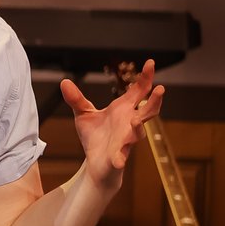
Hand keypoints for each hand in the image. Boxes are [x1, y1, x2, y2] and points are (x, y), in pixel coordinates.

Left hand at [59, 61, 164, 187]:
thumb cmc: (95, 137)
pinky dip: (120, 158)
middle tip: (160, 89)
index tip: (150, 62)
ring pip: (139, 133)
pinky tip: (118, 160)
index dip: (146, 77)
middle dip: (154, 100)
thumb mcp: (84, 115)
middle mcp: (130, 123)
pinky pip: (121, 157)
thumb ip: (76, 99)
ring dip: (139, 126)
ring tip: (136, 119)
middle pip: (148, 110)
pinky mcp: (118, 156)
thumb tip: (64, 81)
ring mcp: (126, 140)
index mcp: (124, 109)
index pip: (140, 91)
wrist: (95, 163)